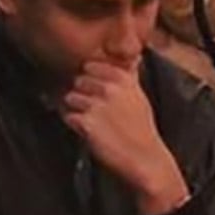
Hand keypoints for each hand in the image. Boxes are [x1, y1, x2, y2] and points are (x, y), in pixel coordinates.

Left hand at [61, 59, 190, 214]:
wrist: (145, 160)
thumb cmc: (142, 129)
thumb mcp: (139, 96)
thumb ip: (131, 74)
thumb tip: (135, 55)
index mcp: (121, 78)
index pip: (90, 66)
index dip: (89, 79)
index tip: (93, 91)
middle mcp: (108, 88)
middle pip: (78, 81)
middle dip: (81, 94)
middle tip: (90, 109)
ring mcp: (97, 105)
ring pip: (70, 97)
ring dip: (76, 109)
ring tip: (88, 121)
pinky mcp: (87, 123)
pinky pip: (68, 116)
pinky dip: (73, 123)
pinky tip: (84, 130)